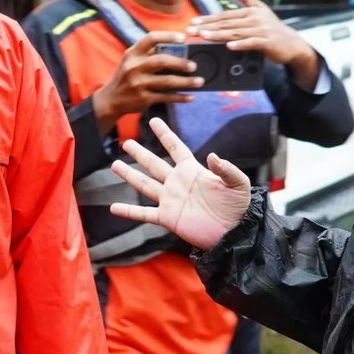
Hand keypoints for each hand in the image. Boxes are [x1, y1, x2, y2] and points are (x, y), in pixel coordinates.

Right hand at [92, 29, 198, 130]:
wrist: (111, 99)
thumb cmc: (128, 76)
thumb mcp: (133, 61)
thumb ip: (150, 53)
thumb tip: (181, 49)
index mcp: (133, 53)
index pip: (151, 38)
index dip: (168, 36)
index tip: (184, 37)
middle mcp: (134, 67)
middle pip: (161, 61)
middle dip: (180, 63)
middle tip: (194, 66)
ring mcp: (138, 84)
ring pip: (166, 81)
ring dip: (186, 82)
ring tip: (200, 82)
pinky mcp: (143, 99)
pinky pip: (166, 97)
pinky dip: (180, 98)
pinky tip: (191, 97)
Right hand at [108, 116, 252, 250]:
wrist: (234, 233)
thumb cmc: (239, 207)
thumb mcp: (238, 184)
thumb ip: (227, 169)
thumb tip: (212, 155)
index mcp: (192, 171)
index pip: (176, 148)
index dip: (165, 135)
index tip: (154, 120)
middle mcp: (178, 183)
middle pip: (154, 164)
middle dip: (140, 153)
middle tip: (126, 142)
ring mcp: (171, 200)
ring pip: (145, 185)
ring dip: (130, 175)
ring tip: (114, 164)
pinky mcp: (168, 218)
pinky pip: (144, 214)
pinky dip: (129, 211)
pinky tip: (114, 208)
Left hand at [191, 0, 323, 87]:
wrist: (292, 44)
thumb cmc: (273, 27)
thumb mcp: (260, 9)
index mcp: (249, 12)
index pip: (225, 15)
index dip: (208, 18)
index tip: (194, 21)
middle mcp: (254, 19)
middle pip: (226, 24)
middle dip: (207, 27)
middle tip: (191, 30)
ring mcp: (260, 30)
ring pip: (235, 33)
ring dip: (218, 35)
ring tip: (203, 36)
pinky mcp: (266, 42)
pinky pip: (251, 43)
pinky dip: (240, 44)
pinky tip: (229, 46)